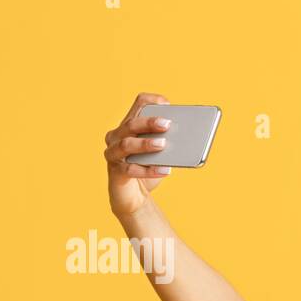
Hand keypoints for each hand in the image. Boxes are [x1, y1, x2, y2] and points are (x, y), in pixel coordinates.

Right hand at [104, 92, 173, 218]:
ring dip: (145, 143)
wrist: (134, 198)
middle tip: (167, 124)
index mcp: (129, 126)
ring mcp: (113, 154)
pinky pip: (130, 169)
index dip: (151, 101)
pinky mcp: (115, 172)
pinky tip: (165, 170)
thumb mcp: (160, 154)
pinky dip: (148, 170)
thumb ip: (168, 143)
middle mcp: (116, 136)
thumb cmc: (148, 170)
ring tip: (163, 145)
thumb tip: (187, 138)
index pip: (138, 104)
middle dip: (149, 122)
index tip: (168, 104)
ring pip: (126, 144)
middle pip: (131, 124)